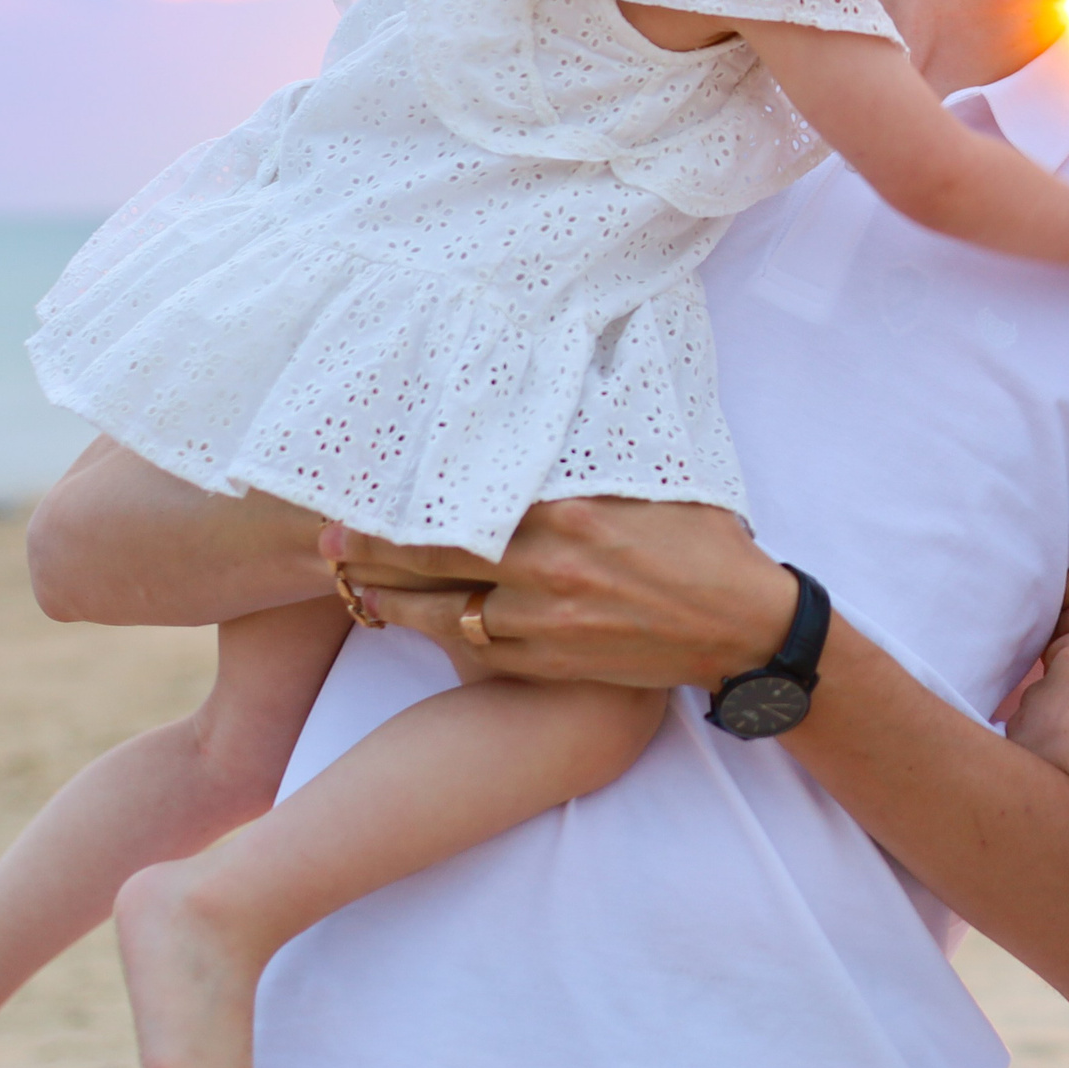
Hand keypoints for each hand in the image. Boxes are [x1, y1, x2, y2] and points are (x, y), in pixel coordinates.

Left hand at [323, 498, 796, 691]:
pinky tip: (411, 625)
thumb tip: (552, 404)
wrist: (744, 627)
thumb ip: (592, 452)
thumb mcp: (653, 478)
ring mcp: (548, 624)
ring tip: (348, 590)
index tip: (358, 495)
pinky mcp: (554, 664)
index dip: (404, 507)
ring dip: (392, 603)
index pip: (463, 507)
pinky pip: (479, 650)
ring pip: (447, 615)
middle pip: (437, 562)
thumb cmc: (705, 540)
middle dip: (372, 556)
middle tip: (324, 545)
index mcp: (569, 513)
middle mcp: (549, 570)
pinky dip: (439, 635)